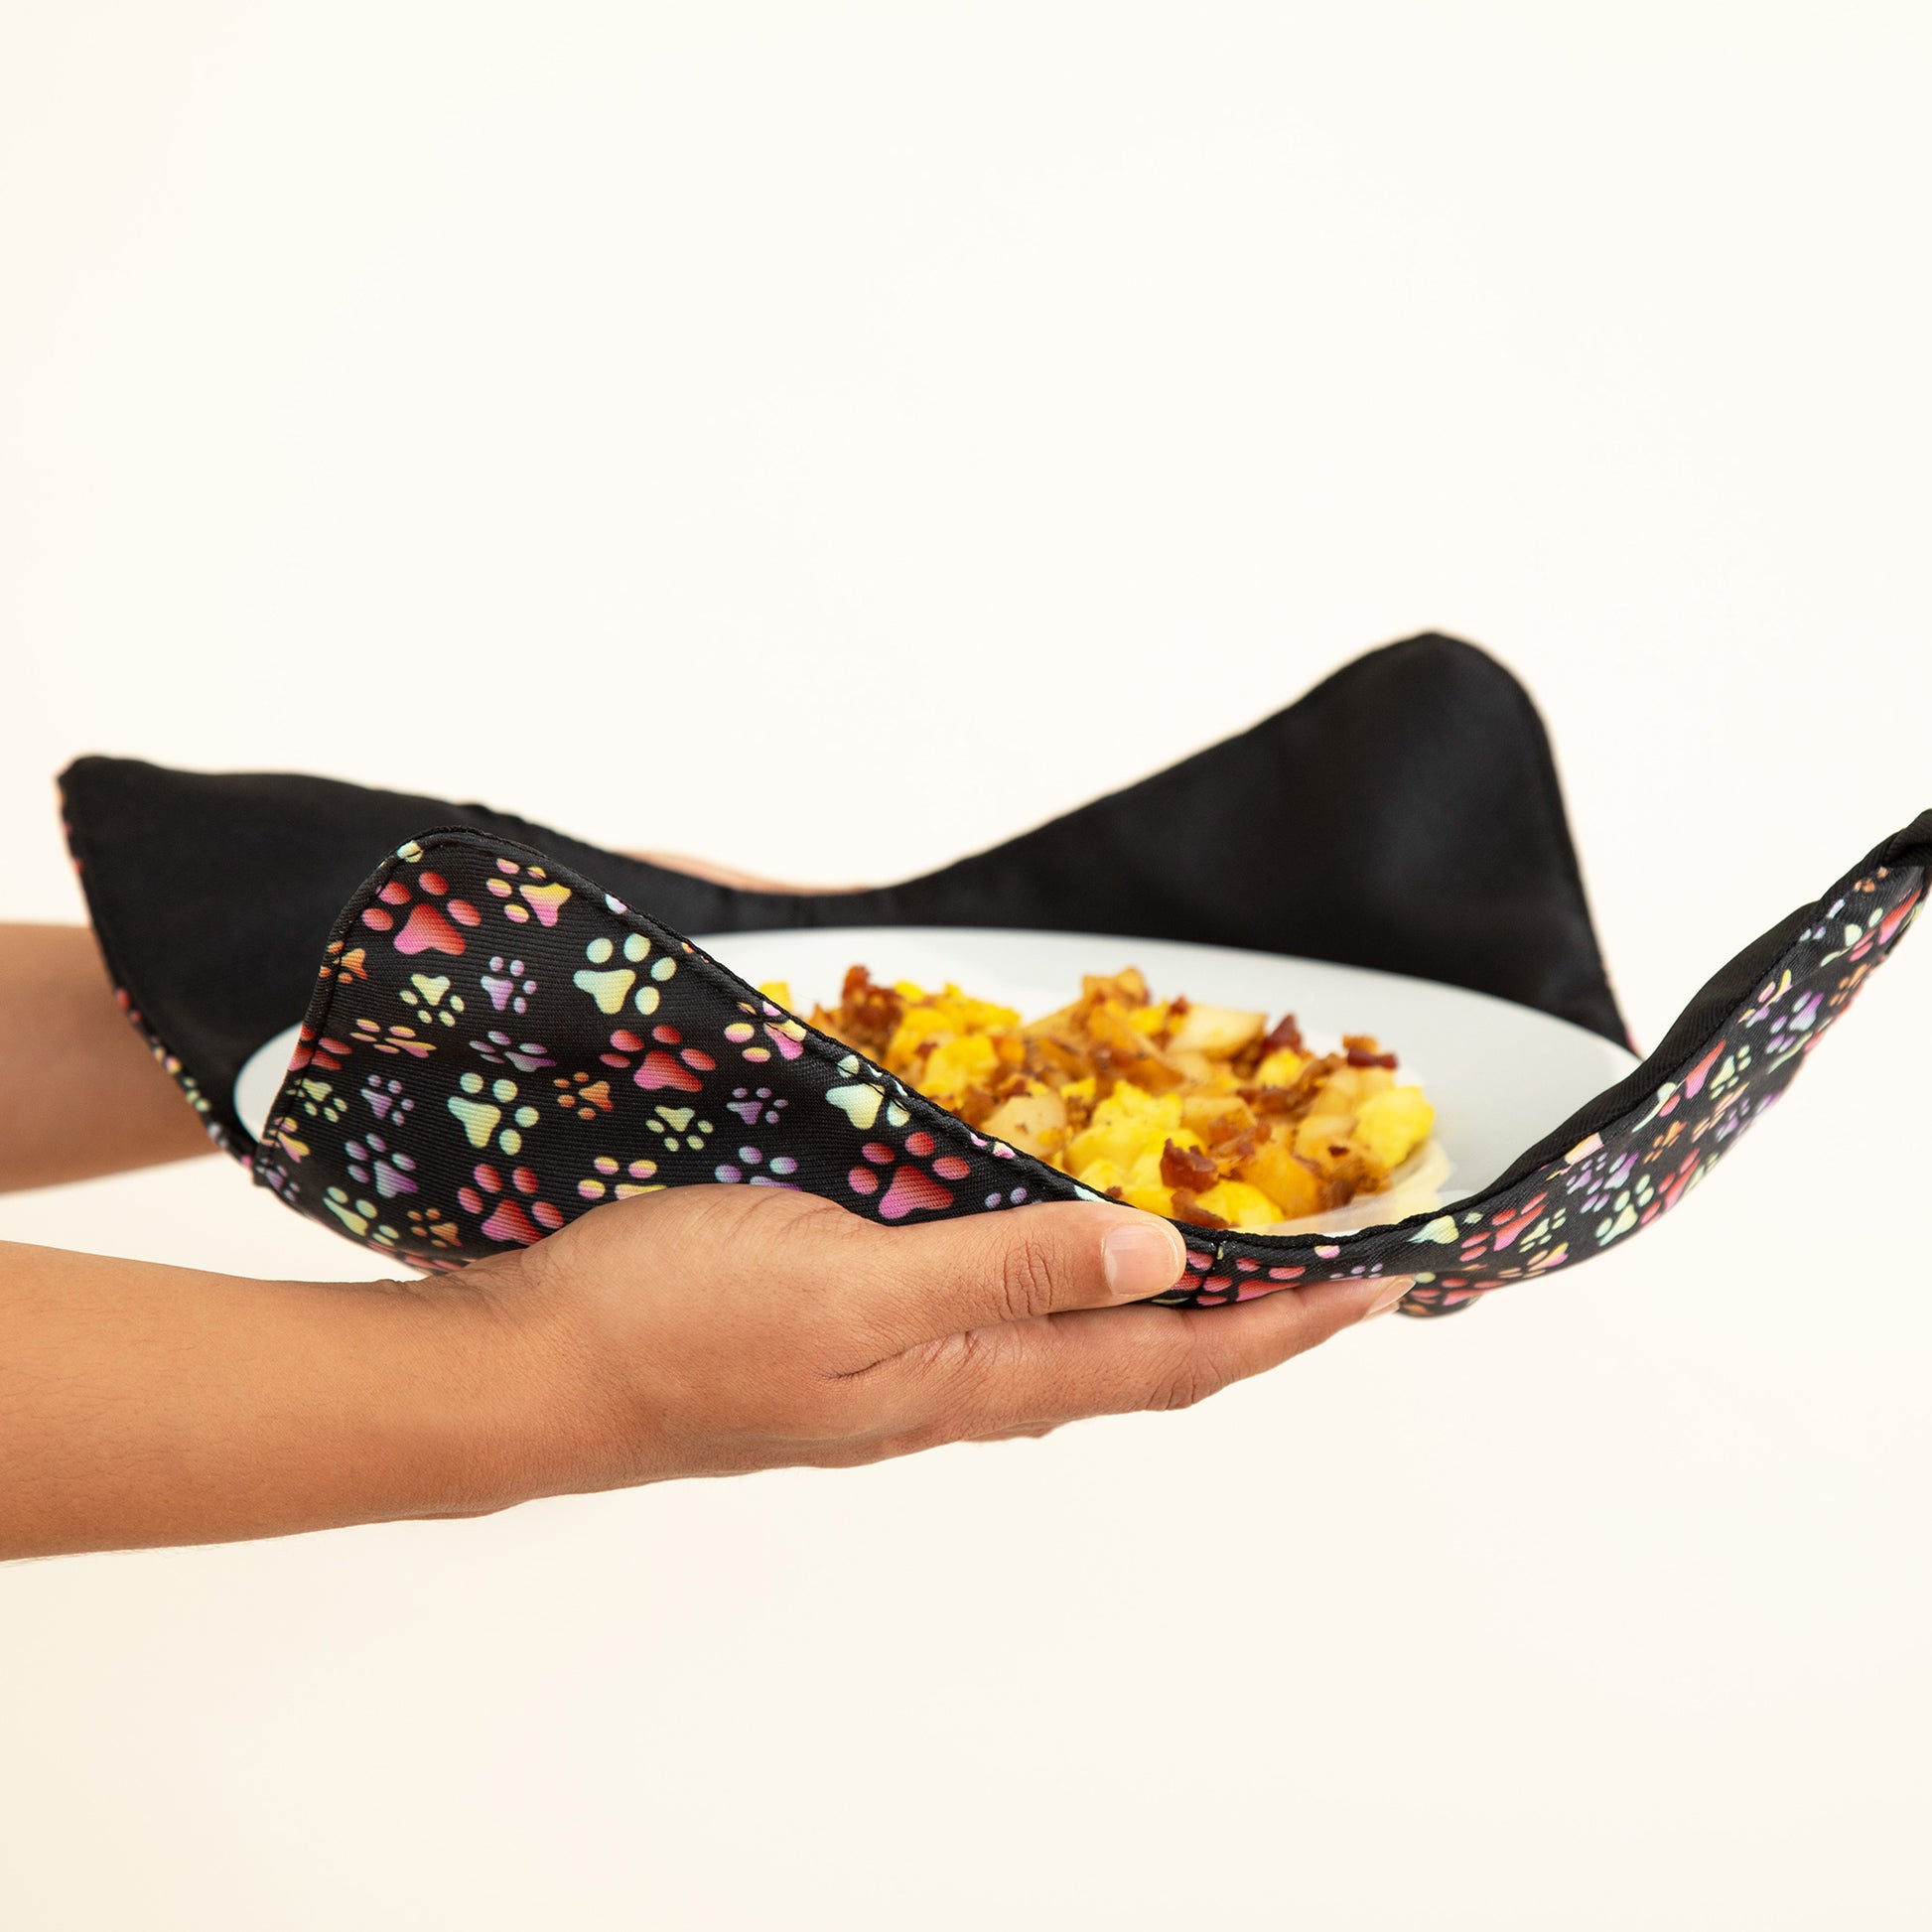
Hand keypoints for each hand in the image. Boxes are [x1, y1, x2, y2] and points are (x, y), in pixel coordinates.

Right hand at [466, 1187, 1412, 1492]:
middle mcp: (958, 1381)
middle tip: (1332, 1259)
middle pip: (1144, 1358)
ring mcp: (904, 1358)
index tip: (1387, 1283)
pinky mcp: (854, 1324)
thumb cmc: (677, 1327)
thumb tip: (1164, 1263)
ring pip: (1074, 1331)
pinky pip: (998, 1299)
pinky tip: (1056, 1225)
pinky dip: (1067, 1266)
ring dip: (1167, 1294)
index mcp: (973, 1380)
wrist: (534, 1369)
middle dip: (1251, 1314)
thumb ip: (1007, 1271)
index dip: (1286, 1325)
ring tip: (1230, 1241)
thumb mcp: (854, 1287)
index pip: (1173, 1361)